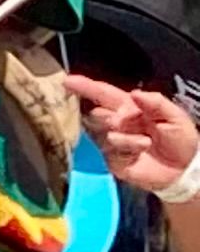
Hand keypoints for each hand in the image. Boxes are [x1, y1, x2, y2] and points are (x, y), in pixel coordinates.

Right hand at [73, 76, 199, 191]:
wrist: (183, 170)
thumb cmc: (181, 140)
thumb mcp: (176, 117)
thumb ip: (156, 103)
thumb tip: (134, 93)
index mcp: (130, 108)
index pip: (103, 94)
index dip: (85, 86)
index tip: (67, 81)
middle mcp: (117, 123)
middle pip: (96, 114)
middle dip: (109, 118)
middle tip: (124, 123)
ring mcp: (113, 142)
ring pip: (102, 133)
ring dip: (124, 137)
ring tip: (145, 142)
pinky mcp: (112, 160)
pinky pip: (110, 151)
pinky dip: (126, 150)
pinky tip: (140, 152)